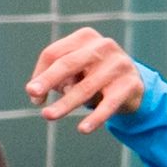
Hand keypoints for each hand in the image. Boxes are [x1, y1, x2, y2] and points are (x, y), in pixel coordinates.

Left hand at [27, 28, 145, 133]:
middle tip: (33, 93)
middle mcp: (102, 46)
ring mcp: (118, 64)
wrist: (132, 85)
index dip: (40, 74)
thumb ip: (56, 78)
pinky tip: (83, 129)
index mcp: (84, 38)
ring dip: (65, 103)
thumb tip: (37, 92)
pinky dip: (95, 118)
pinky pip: (108, 104)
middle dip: (48, 79)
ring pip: (85, 87)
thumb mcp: (74, 72)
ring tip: (48, 115)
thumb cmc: (93, 76)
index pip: (54, 53)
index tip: (33, 95)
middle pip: (68, 63)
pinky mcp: (130, 84)